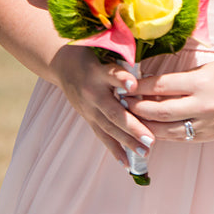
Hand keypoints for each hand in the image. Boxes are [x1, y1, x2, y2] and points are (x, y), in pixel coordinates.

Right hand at [51, 45, 154, 165]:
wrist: (64, 66)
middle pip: (112, 111)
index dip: (122, 79)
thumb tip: (145, 72)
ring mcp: (88, 108)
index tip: (133, 84)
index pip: (111, 75)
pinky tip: (126, 162)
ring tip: (145, 153)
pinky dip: (114, 149)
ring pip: (108, 128)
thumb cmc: (91, 56)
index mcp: (98, 72)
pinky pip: (101, 135)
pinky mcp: (87, 118)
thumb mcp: (103, 51)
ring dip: (127, 142)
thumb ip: (122, 61)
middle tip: (150, 140)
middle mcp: (92, 92)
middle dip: (132, 127)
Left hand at [124, 59, 213, 141]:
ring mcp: (207, 125)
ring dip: (145, 125)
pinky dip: (162, 133)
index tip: (124, 87)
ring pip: (166, 130)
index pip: (161, 86)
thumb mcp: (202, 71)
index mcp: (201, 83)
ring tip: (131, 120)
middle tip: (122, 104)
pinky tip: (151, 129)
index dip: (139, 87)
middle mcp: (204, 106)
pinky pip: (179, 138)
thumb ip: (176, 81)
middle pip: (160, 111)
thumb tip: (148, 87)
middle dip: (136, 108)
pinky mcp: (209, 136)